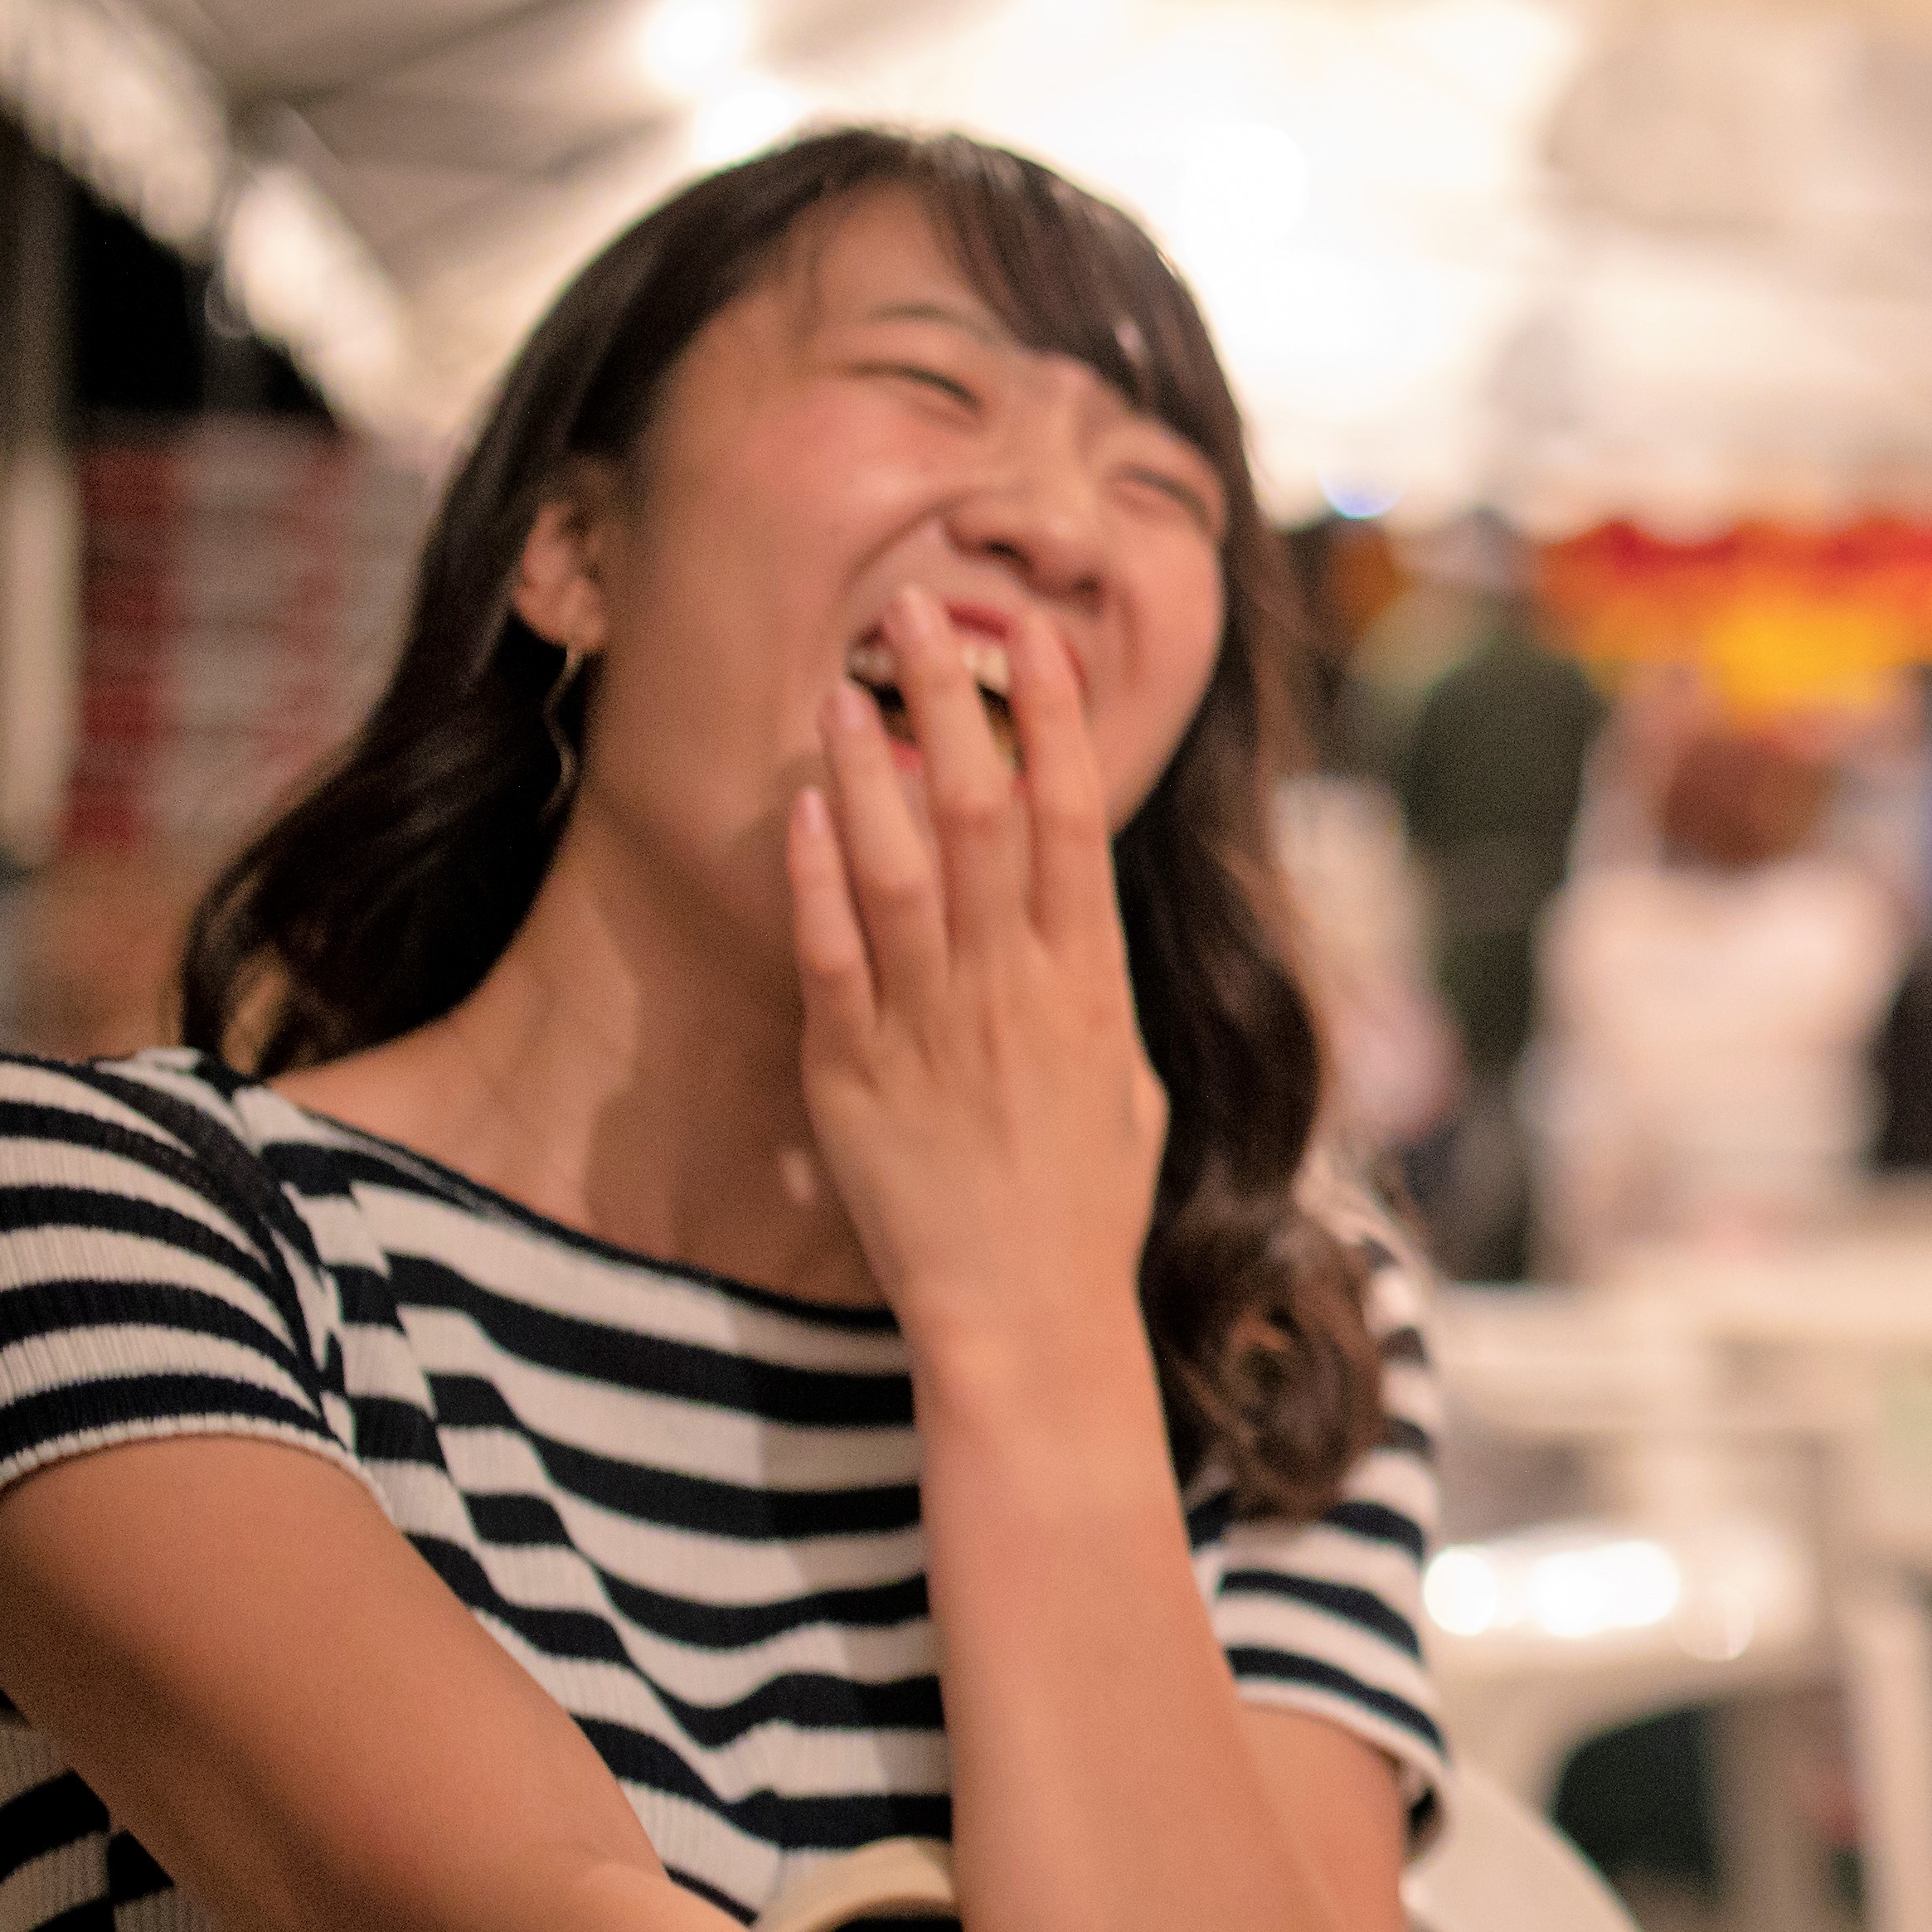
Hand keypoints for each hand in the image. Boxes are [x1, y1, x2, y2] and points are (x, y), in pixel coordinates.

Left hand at [787, 585, 1168, 1346]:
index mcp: (1088, 987)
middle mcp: (1015, 990)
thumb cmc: (1088, 1212)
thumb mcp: (1130, 1092)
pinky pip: (832, 955)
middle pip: (990, 816)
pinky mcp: (856, 1073)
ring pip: (903, 867)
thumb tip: (1084, 933)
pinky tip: (801, 810)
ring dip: (874, 769)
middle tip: (919, 615)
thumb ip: (1097, 1003)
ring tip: (847, 687)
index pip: (1076, 821)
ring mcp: (934, 1027)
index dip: (1055, 722)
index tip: (1032, 640)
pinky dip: (817, 876)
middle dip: (957, 706)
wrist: (1029, 1316)